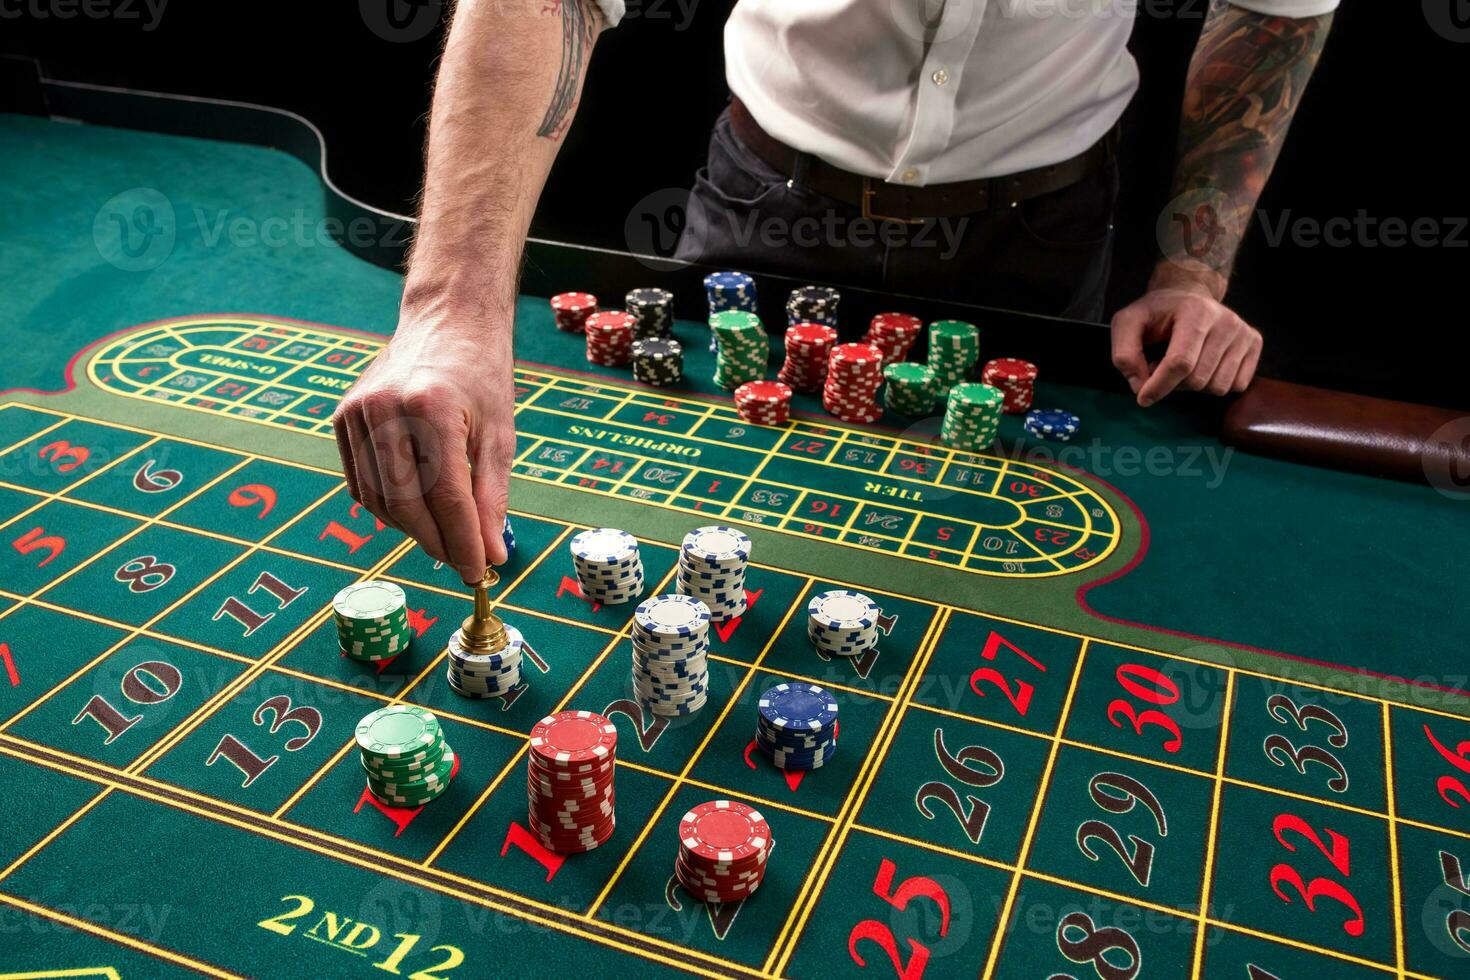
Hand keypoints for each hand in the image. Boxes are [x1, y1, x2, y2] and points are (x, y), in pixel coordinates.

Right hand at [332, 307, 515, 583]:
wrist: (447, 323)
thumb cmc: (481, 377)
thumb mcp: (499, 434)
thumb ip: (491, 498)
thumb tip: (490, 555)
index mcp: (431, 407)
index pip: (446, 495)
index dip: (463, 542)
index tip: (479, 571)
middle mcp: (386, 408)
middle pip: (407, 503)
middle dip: (437, 543)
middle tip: (463, 563)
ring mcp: (357, 411)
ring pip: (380, 499)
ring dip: (413, 530)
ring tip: (445, 538)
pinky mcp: (342, 417)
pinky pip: (361, 482)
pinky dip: (389, 508)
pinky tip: (416, 512)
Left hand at [1109, 273, 1262, 406]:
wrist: (1188, 295)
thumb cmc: (1157, 312)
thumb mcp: (1127, 322)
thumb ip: (1124, 353)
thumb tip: (1140, 386)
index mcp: (1196, 311)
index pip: (1180, 362)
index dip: (1159, 386)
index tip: (1143, 398)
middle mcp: (1226, 320)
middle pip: (1198, 379)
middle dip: (1174, 383)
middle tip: (1162, 366)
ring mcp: (1244, 332)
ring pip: (1218, 387)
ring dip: (1194, 385)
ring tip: (1183, 364)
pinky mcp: (1255, 343)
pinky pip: (1236, 386)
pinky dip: (1214, 384)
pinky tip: (1203, 365)